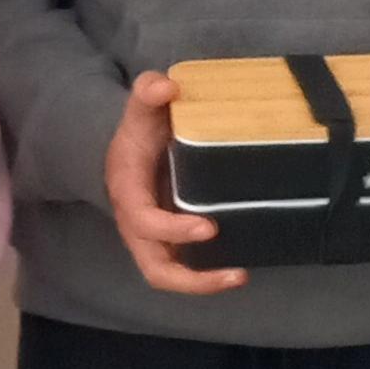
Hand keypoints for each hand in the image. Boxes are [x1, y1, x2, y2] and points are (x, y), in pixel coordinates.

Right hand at [105, 68, 244, 295]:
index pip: (144, 222)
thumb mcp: (141, 110)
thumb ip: (149, 92)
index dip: (173, 230)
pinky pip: (186, 268)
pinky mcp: (172, 244)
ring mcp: (154, 240)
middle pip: (156, 268)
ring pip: (170, 276)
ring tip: (241, 275)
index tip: (209, 227)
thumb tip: (167, 86)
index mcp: (128, 195)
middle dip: (192, 278)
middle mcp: (137, 227)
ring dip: (204, 283)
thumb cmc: (139, 133)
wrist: (132, 151)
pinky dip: (209, 273)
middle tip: (234, 270)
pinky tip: (241, 266)